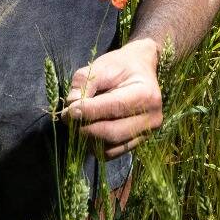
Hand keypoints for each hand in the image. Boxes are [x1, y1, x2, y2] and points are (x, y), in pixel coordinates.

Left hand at [64, 38, 162, 159]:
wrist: (140, 71)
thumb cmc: (120, 67)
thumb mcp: (101, 66)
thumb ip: (85, 83)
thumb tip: (71, 105)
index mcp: (146, 94)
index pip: (115, 107)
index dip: (89, 111)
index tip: (69, 111)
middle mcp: (151, 118)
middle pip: (112, 132)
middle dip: (85, 128)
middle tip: (67, 118)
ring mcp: (146, 134)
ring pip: (110, 148)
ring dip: (88, 138)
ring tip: (78, 122)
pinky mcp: (137, 143)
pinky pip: (111, 153)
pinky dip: (95, 145)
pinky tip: (88, 130)